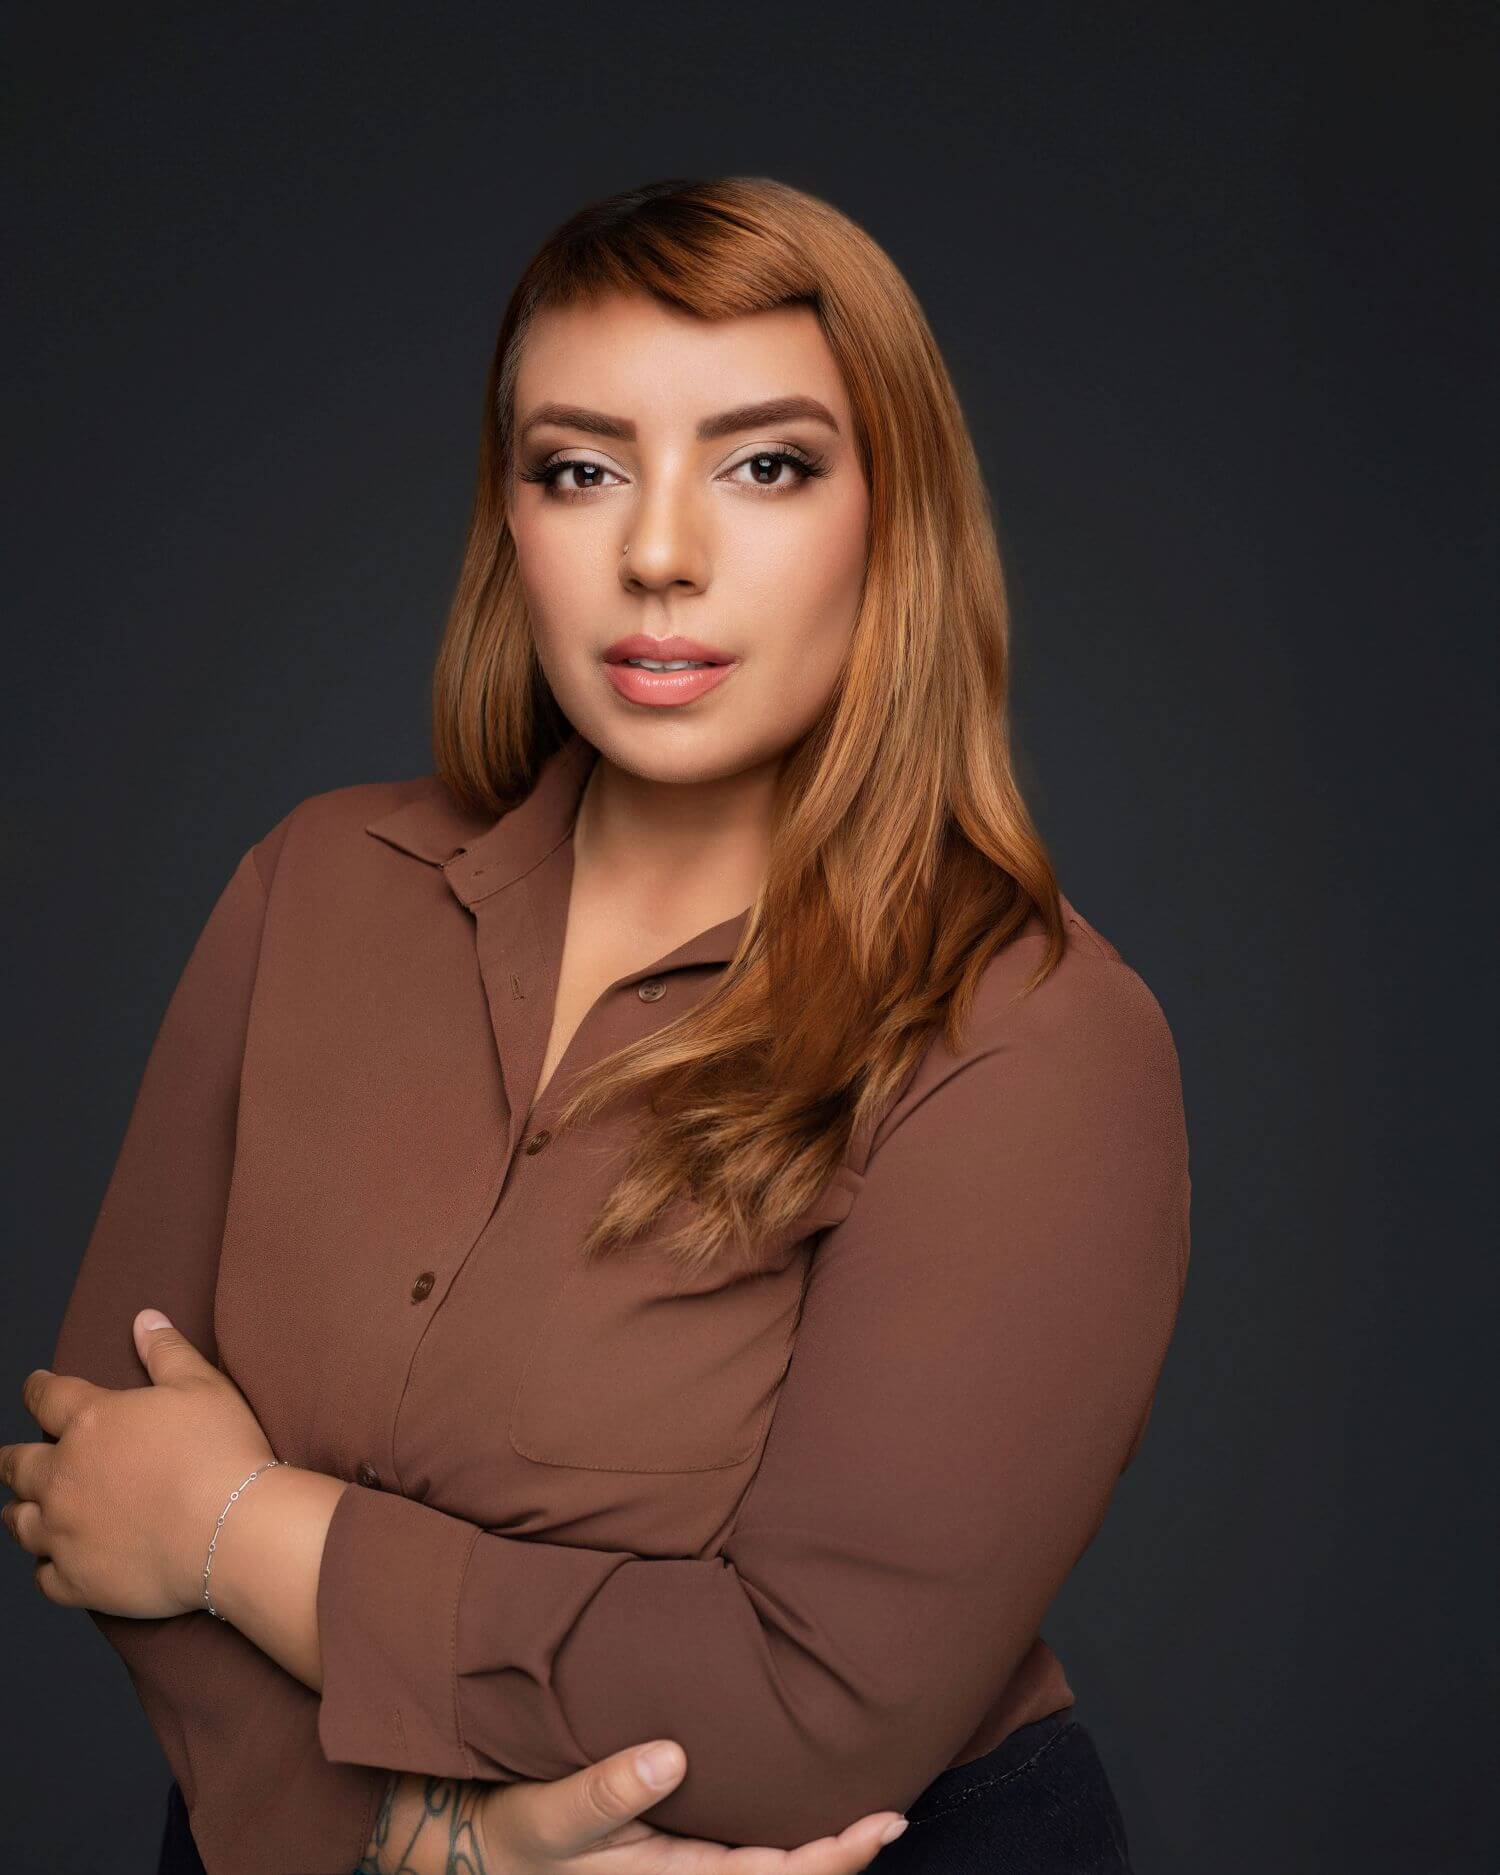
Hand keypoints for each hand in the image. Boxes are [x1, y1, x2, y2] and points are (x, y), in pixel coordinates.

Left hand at [1, 1311, 276, 1617]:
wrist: (233, 1530)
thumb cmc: (222, 1453)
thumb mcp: (202, 1386)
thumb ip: (167, 1351)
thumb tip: (144, 1319)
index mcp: (91, 1422)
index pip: (46, 1396)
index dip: (37, 1388)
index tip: (35, 1385)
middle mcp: (63, 1477)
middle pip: (17, 1465)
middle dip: (13, 1458)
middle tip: (13, 1458)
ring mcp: (65, 1532)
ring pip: (20, 1523)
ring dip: (21, 1511)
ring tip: (25, 1510)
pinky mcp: (76, 1580)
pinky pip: (43, 1576)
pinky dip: (46, 1566)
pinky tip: (55, 1561)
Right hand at [462, 1739, 906, 1872]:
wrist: (480, 1846)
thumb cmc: (516, 1831)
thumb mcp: (551, 1815)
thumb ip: (607, 1791)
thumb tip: (673, 1755)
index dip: (833, 1857)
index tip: (883, 1826)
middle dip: (843, 1856)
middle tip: (897, 1813)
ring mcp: (682, 1869)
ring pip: (768, 1869)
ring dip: (819, 1850)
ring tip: (871, 1813)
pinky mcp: (673, 1851)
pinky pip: (742, 1853)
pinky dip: (784, 1840)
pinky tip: (805, 1811)